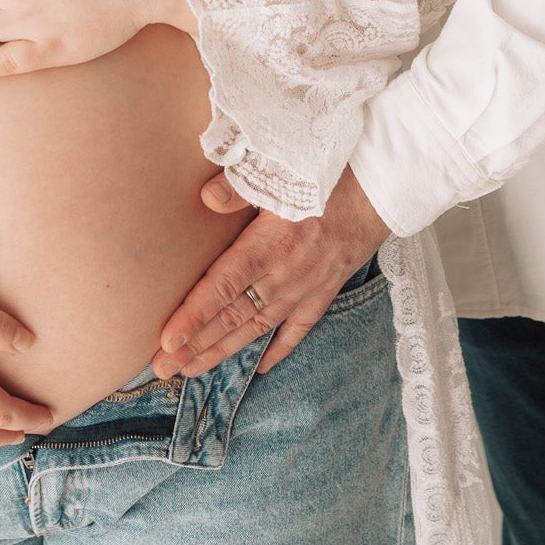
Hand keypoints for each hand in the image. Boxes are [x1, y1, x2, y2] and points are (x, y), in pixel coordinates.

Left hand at [152, 166, 390, 379]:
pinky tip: (260, 368)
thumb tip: (206, 197)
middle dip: (196, 345)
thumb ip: (241, 186)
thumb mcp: (284, 172)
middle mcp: (284, 276)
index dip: (193, 317)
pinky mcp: (325, 291)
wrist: (382, 190)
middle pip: (232, 317)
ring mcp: (305, 289)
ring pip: (257, 328)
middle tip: (162, 368)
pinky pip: (298, 329)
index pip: (222, 288)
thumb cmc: (331, 177)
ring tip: (192, 371)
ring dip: (223, 351)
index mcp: (269, 246)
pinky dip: (278, 350)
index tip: (167, 341)